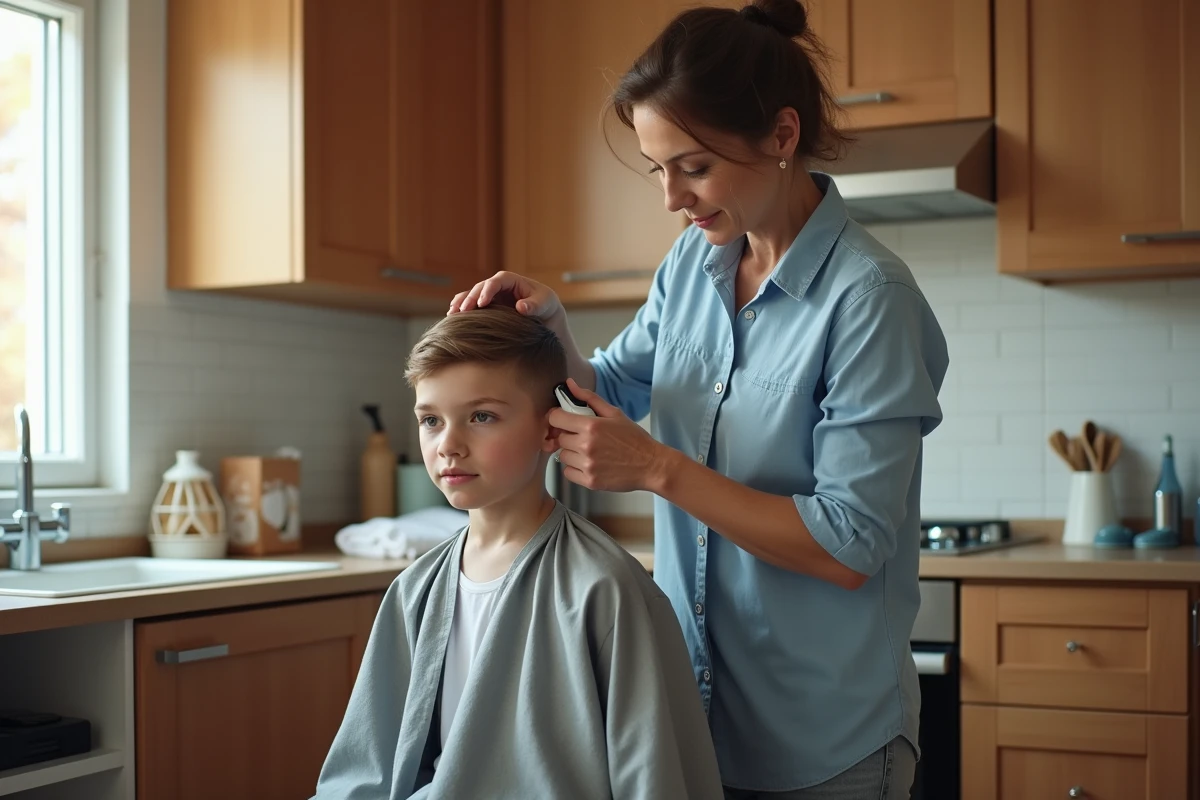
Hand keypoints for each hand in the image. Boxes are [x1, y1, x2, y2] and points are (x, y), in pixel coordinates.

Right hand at [448, 271, 562, 320]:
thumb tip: (521, 307)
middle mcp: (497, 286)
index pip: (496, 281)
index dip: (488, 290)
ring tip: (452, 313)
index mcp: (511, 280)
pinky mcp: (486, 306)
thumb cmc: (546, 306)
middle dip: (471, 298)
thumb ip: (535, 305)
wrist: (544, 316)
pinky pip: (470, 304)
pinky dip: (461, 308)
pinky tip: (452, 316)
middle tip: (463, 311)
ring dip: (461, 303)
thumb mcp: (545, 304)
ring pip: (472, 295)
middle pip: (480, 288)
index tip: (482, 303)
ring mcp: (490, 296)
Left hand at [549, 379, 671, 492]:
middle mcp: (586, 445)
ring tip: (590, 452)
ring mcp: (587, 465)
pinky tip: (591, 464)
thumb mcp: (614, 413)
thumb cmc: (634, 439)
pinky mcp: (589, 481)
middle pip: (559, 438)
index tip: (565, 420)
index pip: (555, 418)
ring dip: (572, 453)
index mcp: (591, 426)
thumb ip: (589, 398)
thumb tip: (569, 384)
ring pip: (563, 456)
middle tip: (585, 438)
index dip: (558, 418)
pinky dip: (576, 469)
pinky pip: (568, 472)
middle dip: (569, 436)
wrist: (651, 465)